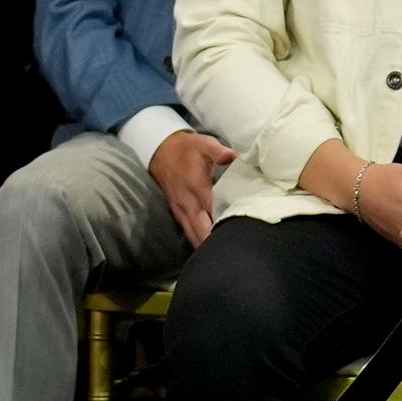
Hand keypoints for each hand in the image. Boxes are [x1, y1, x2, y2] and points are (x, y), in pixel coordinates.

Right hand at [150, 128, 235, 245]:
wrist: (160, 151)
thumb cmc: (187, 148)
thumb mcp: (203, 143)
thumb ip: (218, 151)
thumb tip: (232, 156)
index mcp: (197, 186)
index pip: (213, 210)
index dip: (225, 222)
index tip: (241, 232)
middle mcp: (188, 202)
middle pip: (202, 229)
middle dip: (216, 241)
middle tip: (235, 252)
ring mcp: (180, 209)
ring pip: (193, 234)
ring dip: (206, 245)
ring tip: (223, 257)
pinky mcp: (177, 213)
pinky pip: (188, 232)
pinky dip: (198, 241)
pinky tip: (208, 251)